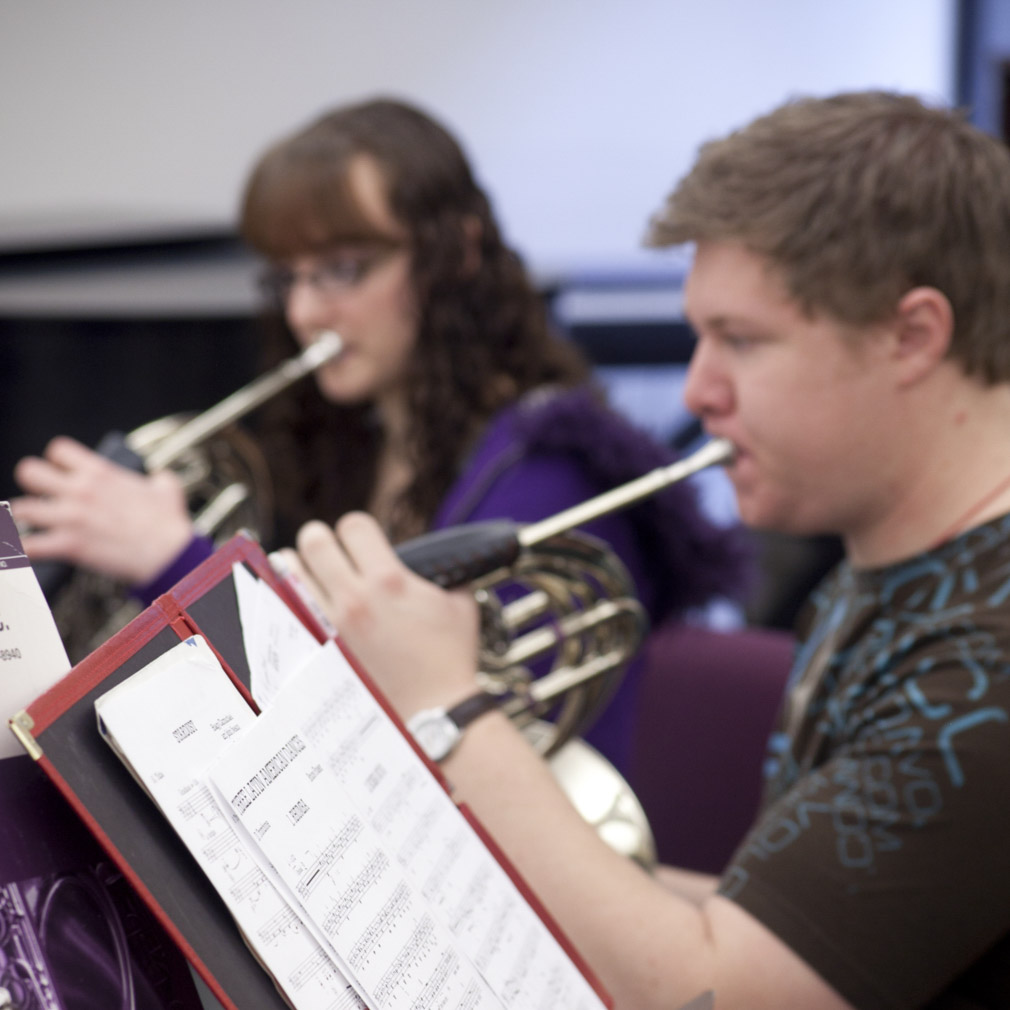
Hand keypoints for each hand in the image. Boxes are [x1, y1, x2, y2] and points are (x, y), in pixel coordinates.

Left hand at [11, 436, 194, 583]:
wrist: (169, 555)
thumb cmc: (169, 524)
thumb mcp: (168, 489)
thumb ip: (158, 479)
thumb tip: (159, 479)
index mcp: (100, 473)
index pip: (58, 450)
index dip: (57, 461)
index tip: (62, 472)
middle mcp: (80, 491)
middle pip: (28, 471)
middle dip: (33, 483)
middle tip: (43, 495)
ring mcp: (71, 518)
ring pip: (20, 508)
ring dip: (27, 517)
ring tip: (37, 525)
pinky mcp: (68, 546)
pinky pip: (28, 546)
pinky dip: (24, 550)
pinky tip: (28, 551)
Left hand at [291, 512, 480, 720]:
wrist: (433, 711)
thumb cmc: (450, 659)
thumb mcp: (460, 604)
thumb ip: (442, 575)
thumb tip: (431, 564)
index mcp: (390, 580)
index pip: (354, 525)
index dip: (358, 528)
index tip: (363, 540)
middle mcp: (354, 599)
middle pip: (314, 540)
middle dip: (321, 539)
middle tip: (328, 549)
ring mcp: (331, 626)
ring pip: (288, 572)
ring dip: (298, 566)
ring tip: (309, 574)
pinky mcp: (319, 650)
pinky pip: (287, 612)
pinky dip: (290, 601)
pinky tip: (300, 603)